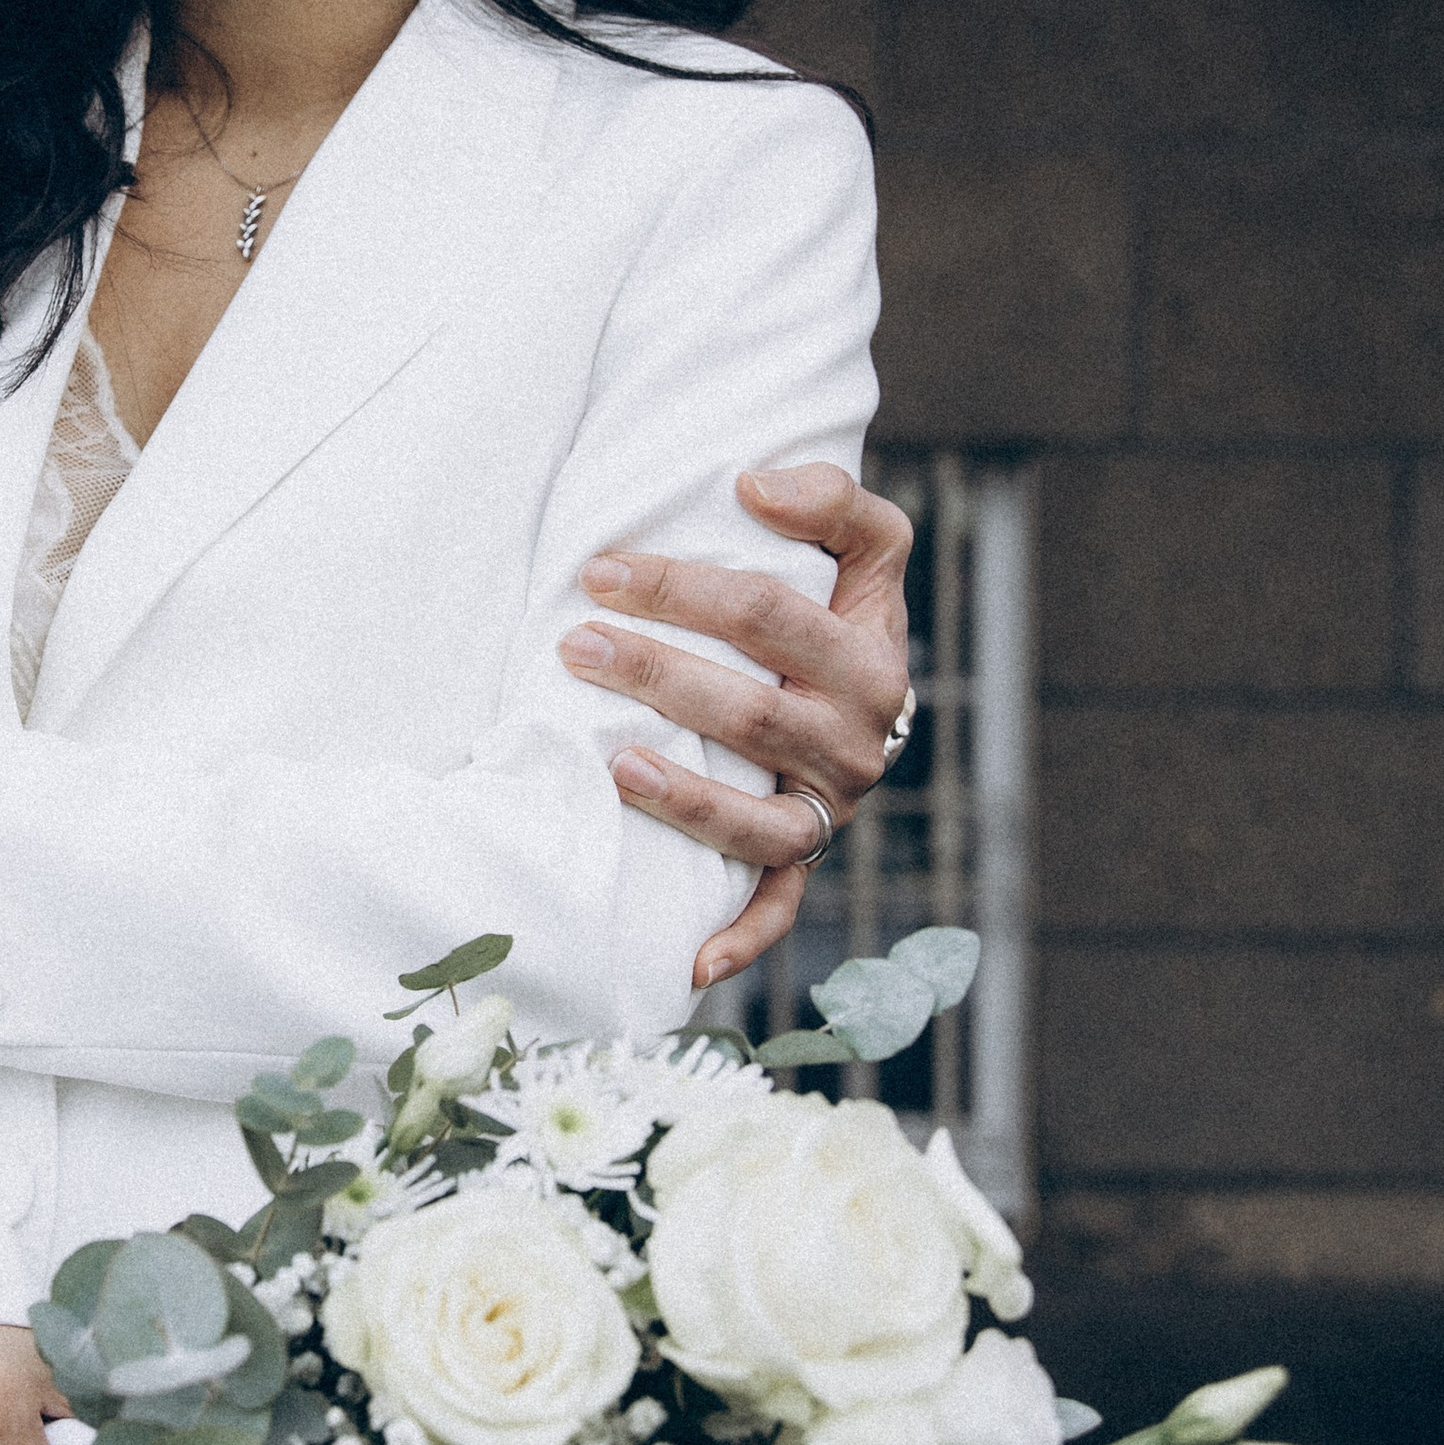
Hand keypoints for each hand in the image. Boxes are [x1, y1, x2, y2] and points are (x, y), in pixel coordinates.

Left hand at [557, 464, 913, 991]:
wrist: (867, 684)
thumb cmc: (838, 604)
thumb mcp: (863, 543)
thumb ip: (828, 497)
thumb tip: (753, 483)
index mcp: (870, 657)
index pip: (767, 615)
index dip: (680, 587)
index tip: (599, 569)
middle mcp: (859, 741)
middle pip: (752, 713)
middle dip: (657, 676)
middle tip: (573, 644)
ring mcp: (832, 809)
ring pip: (762, 822)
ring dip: (686, 800)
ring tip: (614, 764)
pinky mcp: (807, 859)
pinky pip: (780, 907)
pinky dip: (742, 939)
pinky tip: (690, 961)